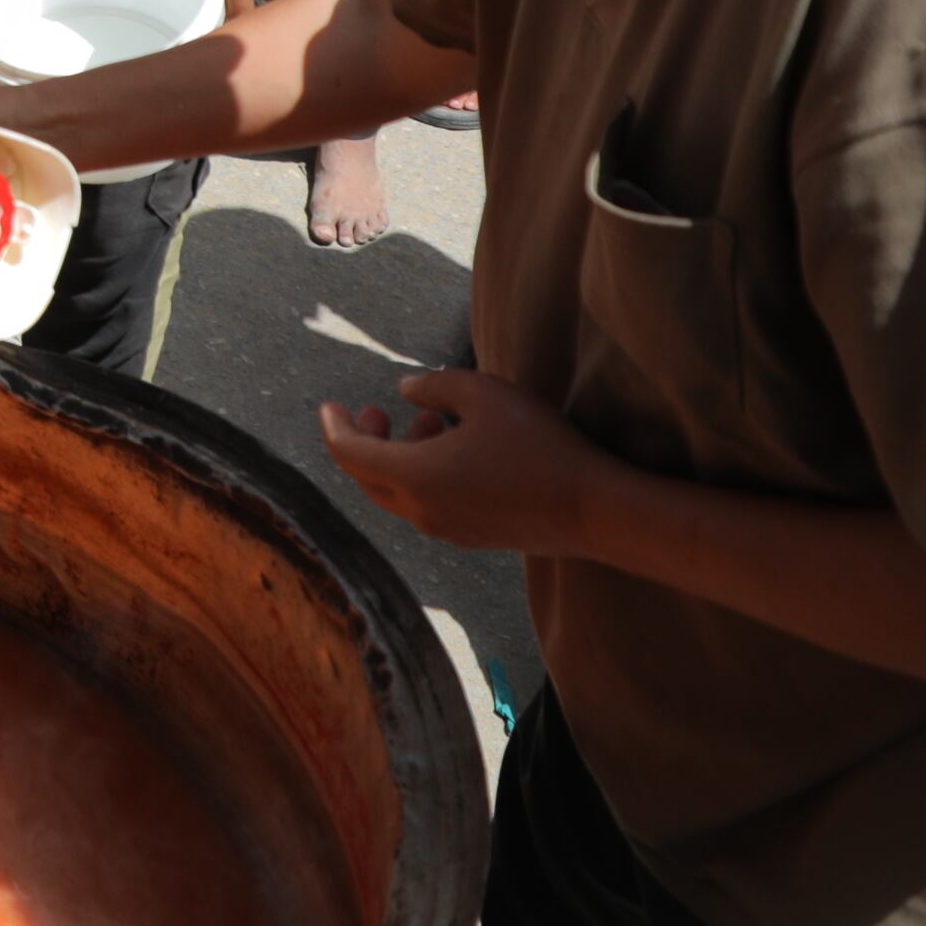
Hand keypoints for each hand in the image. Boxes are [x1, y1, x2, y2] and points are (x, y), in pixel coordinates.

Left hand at [320, 367, 611, 553]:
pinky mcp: (474, 537)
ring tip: (430, 420)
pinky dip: (424, 475)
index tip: (330, 404)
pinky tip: (456, 448)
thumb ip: (434, 387)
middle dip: (365, 440)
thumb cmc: (539, 445)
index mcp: (414, 478)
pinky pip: (428, 505)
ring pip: (400, 493)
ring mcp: (448, 531)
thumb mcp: (484, 394)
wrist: (595, 510)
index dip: (335, 426)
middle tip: (375, 409)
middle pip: (368, 478)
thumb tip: (404, 392)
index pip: (350, 455)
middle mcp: (422, 512)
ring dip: (401, 455)